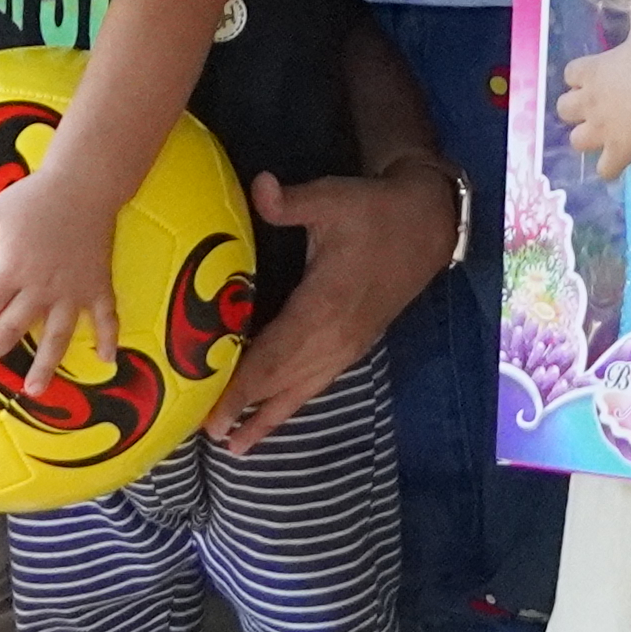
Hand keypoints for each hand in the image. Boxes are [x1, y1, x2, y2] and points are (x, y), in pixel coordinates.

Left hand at [0, 167, 129, 385]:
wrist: (84, 184)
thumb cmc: (34, 198)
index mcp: (13, 270)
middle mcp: (41, 288)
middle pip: (11, 329)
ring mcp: (73, 291)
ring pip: (56, 336)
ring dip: (45, 365)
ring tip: (33, 390)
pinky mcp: (98, 286)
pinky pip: (106, 317)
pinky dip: (109, 338)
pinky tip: (106, 360)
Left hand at [207, 157, 461, 449]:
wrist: (426, 227)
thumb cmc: (374, 211)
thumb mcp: (333, 197)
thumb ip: (291, 201)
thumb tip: (258, 186)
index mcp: (324, 305)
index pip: (274, 354)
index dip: (242, 385)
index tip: (212, 411)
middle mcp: (335, 336)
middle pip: (282, 380)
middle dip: (243, 407)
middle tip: (204, 433)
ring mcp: (347, 346)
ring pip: (301, 389)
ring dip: (267, 417)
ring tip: (233, 445)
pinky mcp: (354, 346)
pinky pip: (318, 383)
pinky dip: (292, 404)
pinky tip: (273, 418)